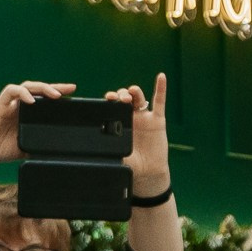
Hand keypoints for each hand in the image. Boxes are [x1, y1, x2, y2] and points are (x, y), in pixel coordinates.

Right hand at [0, 80, 75, 165]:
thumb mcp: (25, 148)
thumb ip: (38, 145)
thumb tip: (55, 152)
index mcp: (25, 113)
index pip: (43, 98)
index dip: (57, 93)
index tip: (73, 93)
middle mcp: (18, 105)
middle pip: (38, 88)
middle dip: (55, 87)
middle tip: (71, 88)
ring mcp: (9, 103)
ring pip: (27, 86)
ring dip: (43, 88)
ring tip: (56, 95)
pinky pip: (11, 91)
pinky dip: (22, 93)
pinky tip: (31, 100)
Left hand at [106, 74, 169, 194]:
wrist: (149, 173)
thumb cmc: (130, 165)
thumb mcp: (115, 156)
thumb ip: (106, 150)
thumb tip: (90, 152)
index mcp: (117, 123)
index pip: (112, 105)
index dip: (110, 98)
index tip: (107, 98)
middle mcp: (130, 117)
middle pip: (124, 98)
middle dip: (121, 94)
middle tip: (118, 98)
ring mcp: (144, 118)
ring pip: (139, 98)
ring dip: (134, 92)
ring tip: (131, 93)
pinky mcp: (158, 121)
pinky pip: (159, 101)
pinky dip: (161, 88)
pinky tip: (161, 77)